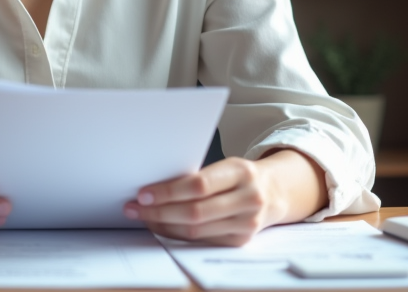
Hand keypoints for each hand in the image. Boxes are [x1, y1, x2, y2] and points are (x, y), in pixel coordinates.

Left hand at [123, 150, 326, 245]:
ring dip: (163, 225)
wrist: (273, 192)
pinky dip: (177, 234)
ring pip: (196, 231)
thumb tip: (154, 185)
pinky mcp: (241, 241)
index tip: (142, 193)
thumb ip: (198, 175)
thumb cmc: (238, 175)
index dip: (168, 191)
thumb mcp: (225, 165)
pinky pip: (202, 241)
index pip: (199, 185)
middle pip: (195, 211)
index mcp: (241, 172)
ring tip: (142, 216)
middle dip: (159, 211)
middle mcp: (248, 198)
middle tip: (133, 207)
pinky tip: (162, 226)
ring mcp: (247, 223)